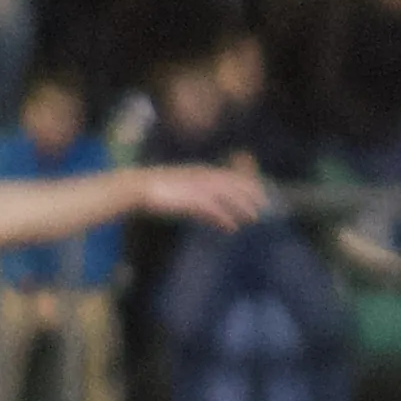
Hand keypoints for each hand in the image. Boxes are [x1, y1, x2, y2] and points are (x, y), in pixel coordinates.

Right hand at [133, 162, 270, 231]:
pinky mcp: (188, 200)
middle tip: (264, 204)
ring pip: (224, 196)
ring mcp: (195, 188)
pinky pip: (210, 209)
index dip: (246, 184)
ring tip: (254, 216)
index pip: (229, 176)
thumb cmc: (159, 192)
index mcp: (200, 173)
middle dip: (249, 194)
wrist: (137, 188)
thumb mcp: (185, 196)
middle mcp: (200, 178)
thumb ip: (203, 207)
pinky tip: (231, 227)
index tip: (260, 193)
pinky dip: (221, 218)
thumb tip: (221, 219)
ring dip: (240, 206)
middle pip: (231, 184)